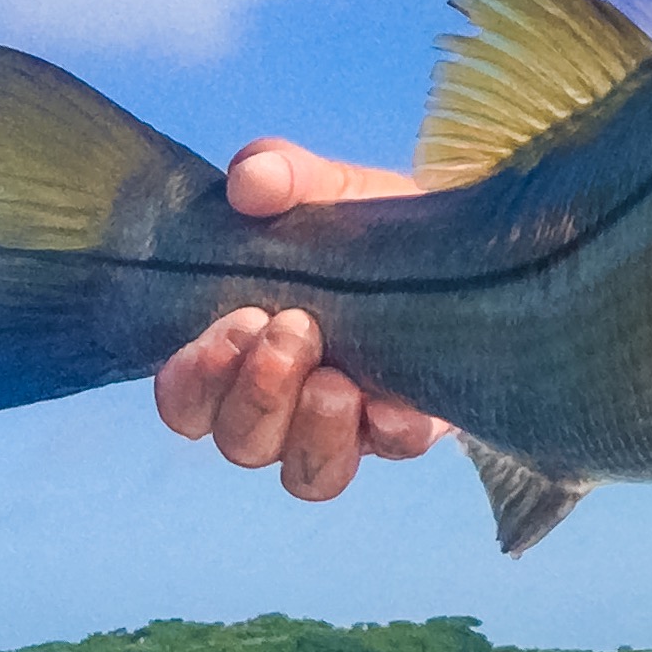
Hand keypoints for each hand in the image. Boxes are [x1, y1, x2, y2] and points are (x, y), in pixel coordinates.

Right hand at [153, 138, 449, 500]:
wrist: (465, 237)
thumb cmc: (369, 224)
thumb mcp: (327, 189)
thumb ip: (282, 176)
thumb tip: (249, 179)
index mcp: (243, 353)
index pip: (186, 399)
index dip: (195, 380)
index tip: (236, 322)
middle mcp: (286, 403)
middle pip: (240, 441)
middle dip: (258, 393)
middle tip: (295, 328)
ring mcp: (350, 425)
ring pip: (306, 475)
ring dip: (312, 431)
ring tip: (337, 380)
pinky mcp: (414, 425)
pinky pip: (393, 453)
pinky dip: (391, 431)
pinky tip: (398, 403)